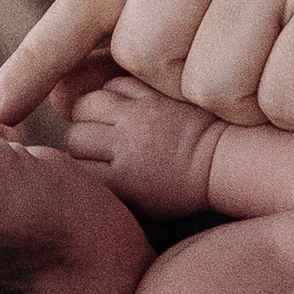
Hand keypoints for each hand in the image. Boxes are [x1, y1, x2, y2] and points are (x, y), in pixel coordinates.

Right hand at [65, 76, 226, 218]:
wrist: (219, 162)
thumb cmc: (179, 192)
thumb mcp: (142, 208)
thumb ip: (106, 193)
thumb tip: (77, 180)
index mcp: (123, 179)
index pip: (73, 168)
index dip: (78, 169)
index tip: (91, 171)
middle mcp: (126, 144)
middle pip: (75, 136)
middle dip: (81, 143)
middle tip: (96, 148)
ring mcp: (139, 115)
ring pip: (87, 104)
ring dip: (89, 114)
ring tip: (103, 123)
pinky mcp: (151, 94)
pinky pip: (115, 85)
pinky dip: (112, 93)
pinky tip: (121, 106)